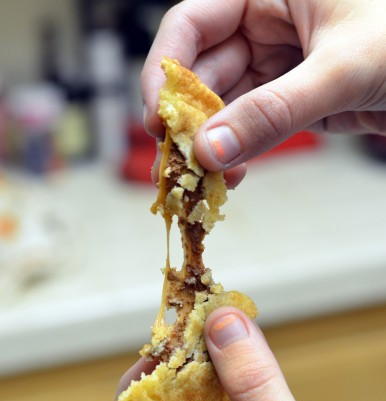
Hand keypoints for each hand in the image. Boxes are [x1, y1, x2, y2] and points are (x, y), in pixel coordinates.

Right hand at [142, 0, 385, 173]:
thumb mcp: (342, 68)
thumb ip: (275, 110)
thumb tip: (213, 149)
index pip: (191, 23)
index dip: (166, 72)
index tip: (160, 120)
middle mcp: (266, 23)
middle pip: (203, 72)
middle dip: (189, 121)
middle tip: (181, 164)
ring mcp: (277, 64)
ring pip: (225, 106)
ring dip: (212, 145)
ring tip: (206, 179)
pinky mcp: (291, 100)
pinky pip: (252, 126)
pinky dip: (239, 152)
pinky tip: (232, 174)